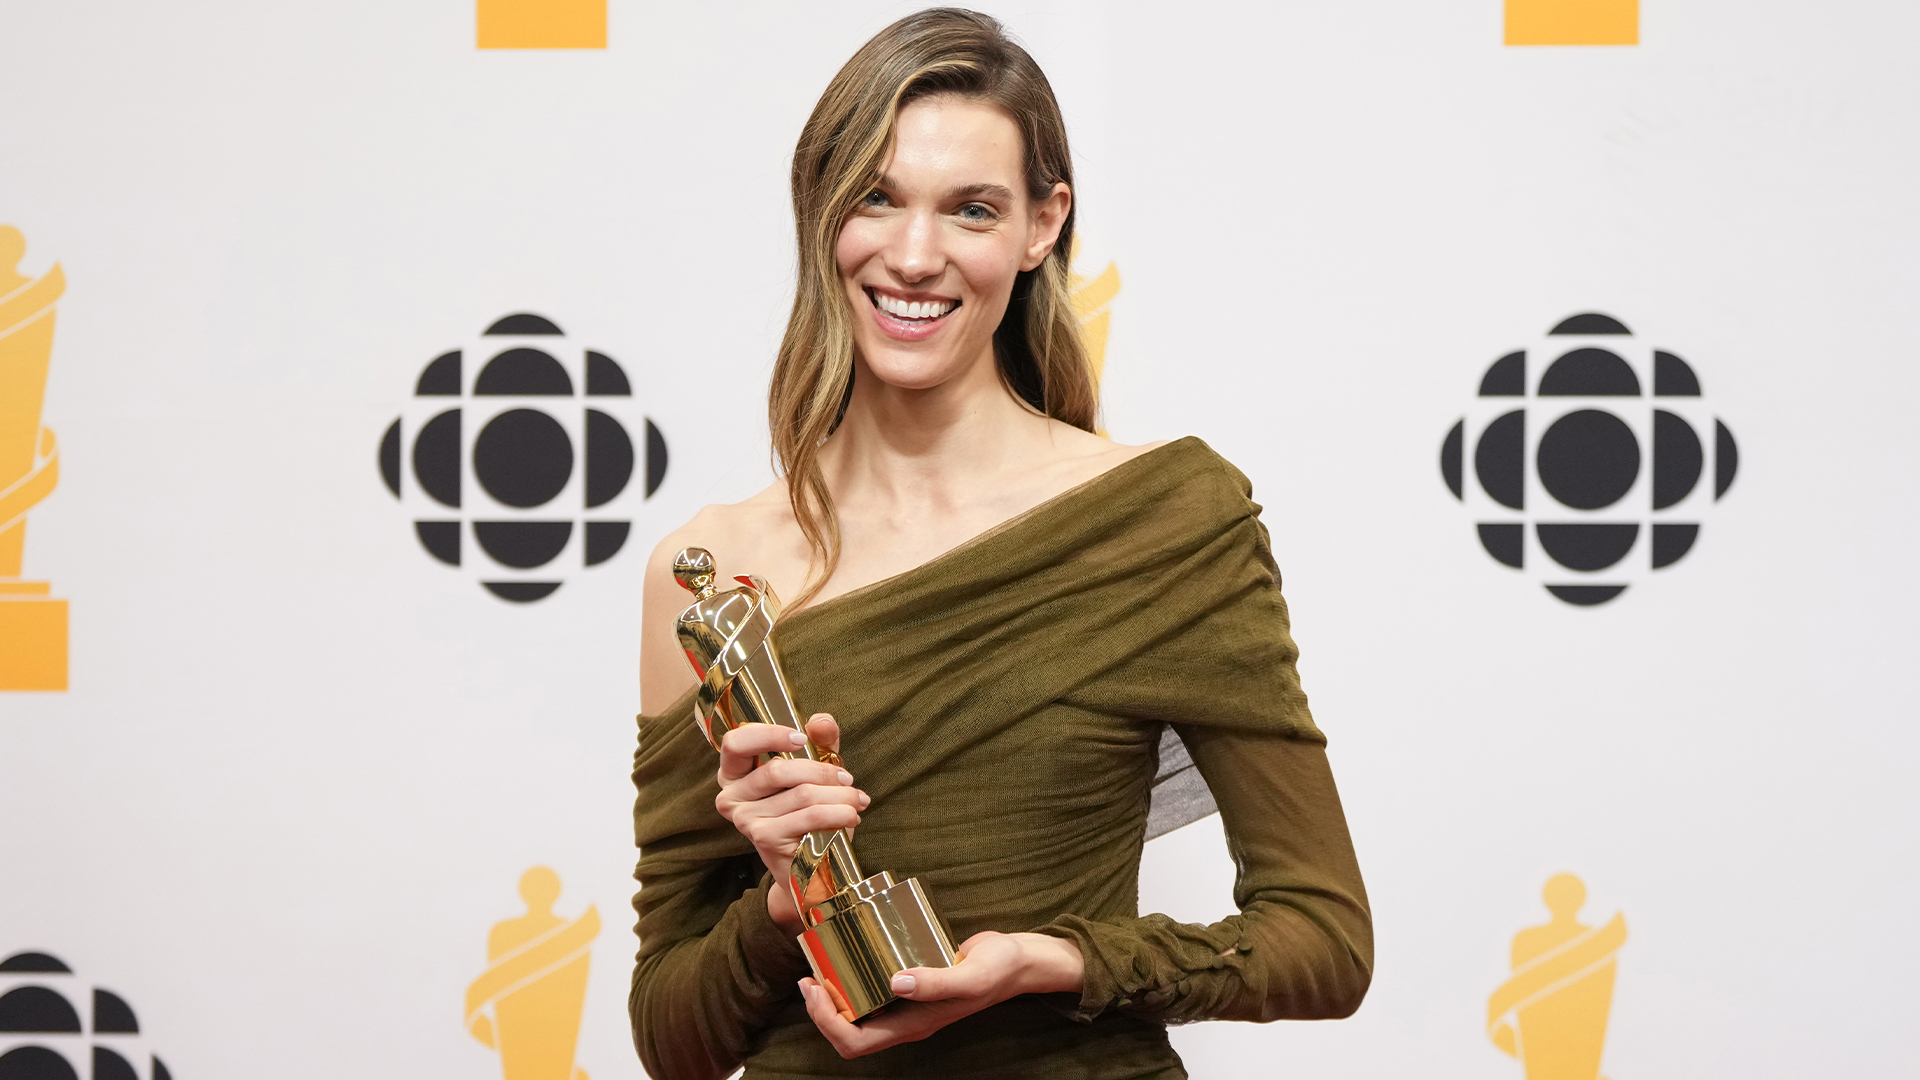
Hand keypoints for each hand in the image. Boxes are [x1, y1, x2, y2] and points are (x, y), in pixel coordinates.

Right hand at [713, 715, 867, 929]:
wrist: (809, 867)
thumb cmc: (808, 813)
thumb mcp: (815, 771)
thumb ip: (819, 744)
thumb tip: (821, 721)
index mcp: (734, 774)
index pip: (735, 743)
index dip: (768, 735)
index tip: (801, 738)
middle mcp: (730, 797)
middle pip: (777, 770)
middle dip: (822, 771)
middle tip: (847, 777)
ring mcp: (745, 821)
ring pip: (801, 794)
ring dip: (840, 795)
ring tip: (857, 799)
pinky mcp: (764, 839)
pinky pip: (810, 816)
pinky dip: (839, 813)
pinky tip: (851, 817)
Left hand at [798, 931, 1084, 1057]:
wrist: (1020, 961)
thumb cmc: (998, 969)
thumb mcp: (971, 975)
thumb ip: (936, 982)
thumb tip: (895, 983)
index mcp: (914, 1025)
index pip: (855, 1042)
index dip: (827, 1021)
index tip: (815, 988)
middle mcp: (905, 1020)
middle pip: (848, 1033)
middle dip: (820, 1011)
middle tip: (808, 976)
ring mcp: (907, 1005)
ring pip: (856, 1014)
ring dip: (832, 997)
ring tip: (819, 965)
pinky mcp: (911, 985)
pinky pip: (871, 992)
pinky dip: (851, 980)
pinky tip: (847, 954)